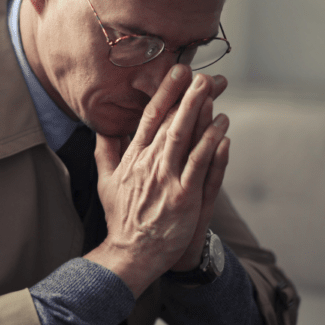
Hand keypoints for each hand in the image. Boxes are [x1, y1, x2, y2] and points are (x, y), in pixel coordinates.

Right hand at [85, 66, 230, 296]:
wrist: (131, 252)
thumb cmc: (122, 218)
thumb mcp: (105, 182)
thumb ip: (105, 153)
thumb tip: (102, 129)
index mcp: (132, 158)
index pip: (149, 118)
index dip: (165, 93)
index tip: (177, 73)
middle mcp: (149, 165)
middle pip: (170, 122)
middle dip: (186, 96)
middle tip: (202, 75)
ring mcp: (167, 180)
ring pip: (184, 139)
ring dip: (200, 114)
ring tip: (214, 94)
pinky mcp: (183, 197)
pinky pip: (200, 165)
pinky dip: (211, 145)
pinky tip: (222, 130)